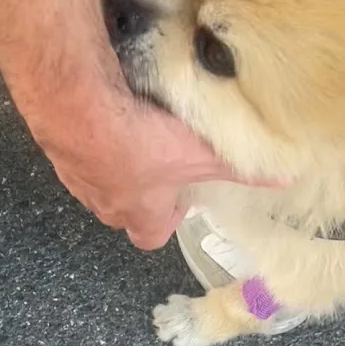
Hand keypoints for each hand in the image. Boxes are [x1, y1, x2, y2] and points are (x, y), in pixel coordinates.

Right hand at [28, 63, 248, 249]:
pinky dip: (94, 134)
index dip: (165, 221)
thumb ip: (239, 170)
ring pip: (100, 178)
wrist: (79, 108)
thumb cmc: (140, 143)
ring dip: (117, 160)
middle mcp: (103, 202)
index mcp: (137, 213)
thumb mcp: (198, 156)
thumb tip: (284, 180)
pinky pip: (80, 148)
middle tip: (163, 158)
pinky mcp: (60, 147)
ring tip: (139, 128)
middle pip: (125, 208)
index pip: (149, 237)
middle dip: (144, 188)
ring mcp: (77, 176)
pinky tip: (111, 110)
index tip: (181, 199)